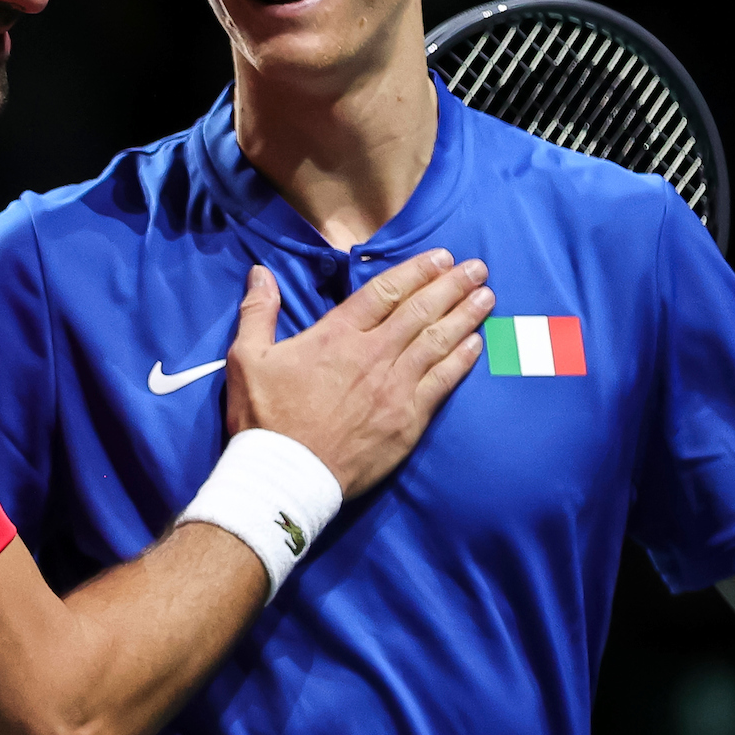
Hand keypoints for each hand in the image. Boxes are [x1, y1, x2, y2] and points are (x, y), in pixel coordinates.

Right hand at [223, 250, 491, 497]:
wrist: (286, 476)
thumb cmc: (264, 419)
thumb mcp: (247, 358)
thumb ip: (258, 312)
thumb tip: (259, 272)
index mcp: (337, 335)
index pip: (386, 291)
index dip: (417, 271)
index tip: (441, 258)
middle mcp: (373, 354)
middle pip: (420, 310)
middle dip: (452, 285)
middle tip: (477, 268)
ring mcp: (394, 387)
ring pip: (438, 341)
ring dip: (465, 315)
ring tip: (487, 296)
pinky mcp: (407, 419)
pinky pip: (442, 382)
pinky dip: (462, 359)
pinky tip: (477, 344)